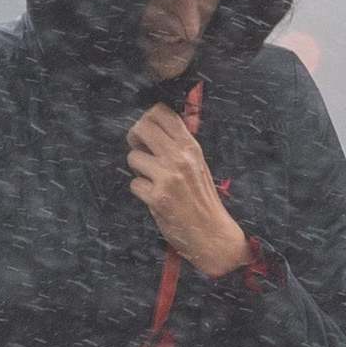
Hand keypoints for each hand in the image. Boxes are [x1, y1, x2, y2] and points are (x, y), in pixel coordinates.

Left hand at [126, 104, 248, 276]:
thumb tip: (150, 128)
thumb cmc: (202, 199)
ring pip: (133, 156)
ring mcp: (168, 177)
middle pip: (141, 127)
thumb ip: (178, 146)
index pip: (162, 112)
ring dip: (137, 169)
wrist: (212, 234)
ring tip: (153, 180)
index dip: (148, 119)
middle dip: (135, 139)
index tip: (149, 134)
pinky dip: (141, 191)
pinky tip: (155, 198)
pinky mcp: (158, 197)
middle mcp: (180, 157)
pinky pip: (134, 184)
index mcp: (191, 146)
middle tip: (142, 152)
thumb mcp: (197, 165)